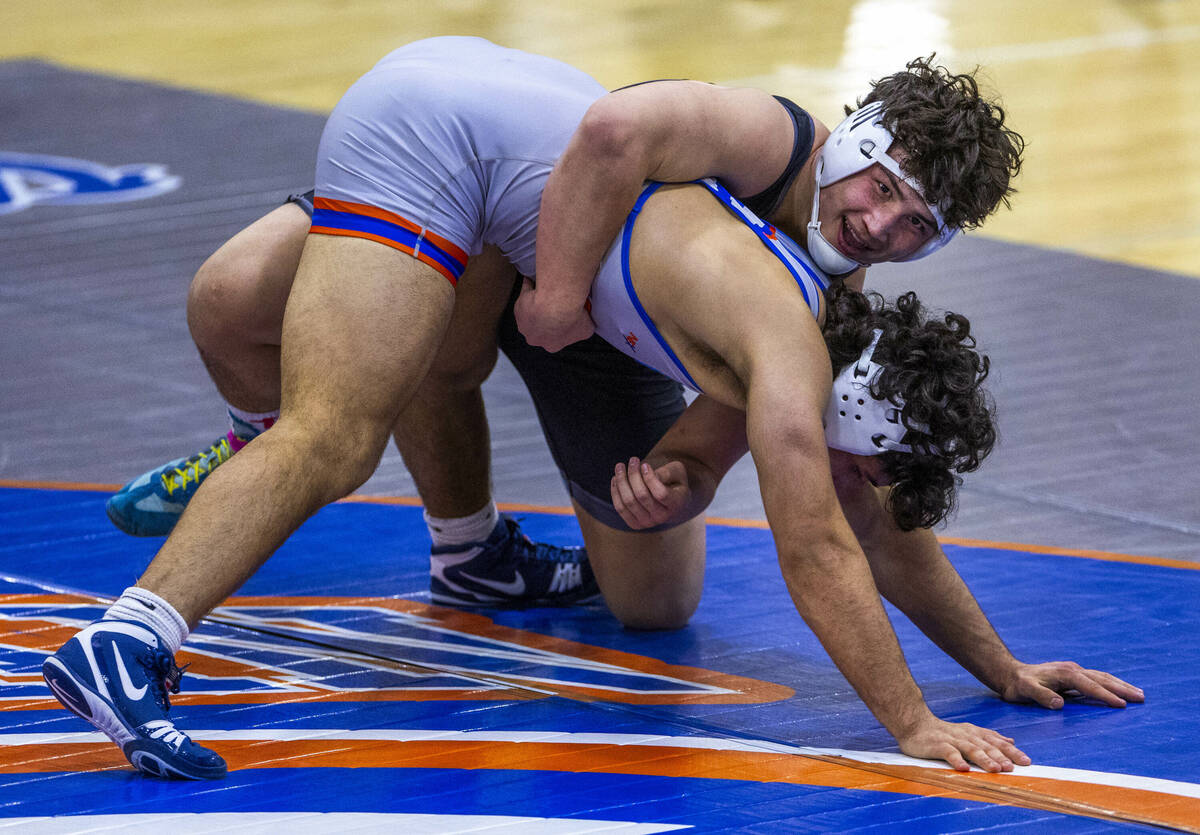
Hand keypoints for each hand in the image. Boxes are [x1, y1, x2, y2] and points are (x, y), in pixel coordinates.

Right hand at [514, 278, 594, 351]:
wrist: (557, 304)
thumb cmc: (571, 317)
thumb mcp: (587, 328)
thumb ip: (586, 327)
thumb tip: (589, 324)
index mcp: (551, 345)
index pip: (555, 339)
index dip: (561, 328)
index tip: (566, 317)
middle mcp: (534, 337)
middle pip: (540, 328)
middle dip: (546, 318)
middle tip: (556, 305)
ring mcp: (523, 323)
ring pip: (530, 312)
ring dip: (536, 304)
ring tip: (546, 292)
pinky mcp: (518, 307)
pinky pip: (524, 294)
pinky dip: (528, 287)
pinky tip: (534, 281)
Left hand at [611, 457, 690, 528]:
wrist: (672, 503)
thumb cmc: (674, 482)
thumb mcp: (677, 472)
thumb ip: (666, 472)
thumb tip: (644, 473)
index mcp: (676, 504)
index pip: (660, 493)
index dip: (650, 478)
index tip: (644, 464)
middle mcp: (662, 517)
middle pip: (641, 495)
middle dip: (633, 475)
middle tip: (632, 460)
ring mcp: (648, 523)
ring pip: (628, 501)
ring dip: (621, 481)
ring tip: (620, 466)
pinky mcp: (635, 524)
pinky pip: (620, 508)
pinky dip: (615, 491)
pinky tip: (616, 478)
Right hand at [897, 715, 1030, 772]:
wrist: (914, 724)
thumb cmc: (942, 732)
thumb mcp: (969, 732)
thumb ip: (989, 737)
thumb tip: (1011, 740)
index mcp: (974, 733)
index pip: (996, 741)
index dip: (1011, 751)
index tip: (1026, 761)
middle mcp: (966, 735)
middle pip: (986, 746)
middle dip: (1001, 756)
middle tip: (1012, 768)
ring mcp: (952, 739)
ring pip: (971, 749)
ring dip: (984, 759)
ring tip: (995, 769)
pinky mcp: (937, 744)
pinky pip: (948, 752)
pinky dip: (956, 760)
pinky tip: (963, 769)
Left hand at [999, 661, 1143, 708]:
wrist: (1010, 674)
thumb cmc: (1018, 685)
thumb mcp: (1025, 691)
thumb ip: (1041, 696)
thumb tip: (1059, 704)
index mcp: (1065, 673)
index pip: (1090, 686)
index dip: (1105, 695)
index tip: (1121, 705)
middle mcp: (1072, 670)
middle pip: (1102, 679)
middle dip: (1122, 688)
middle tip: (1141, 698)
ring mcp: (1074, 671)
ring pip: (1102, 677)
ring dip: (1120, 685)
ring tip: (1138, 694)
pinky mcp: (1073, 675)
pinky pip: (1097, 680)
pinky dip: (1111, 684)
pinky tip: (1119, 690)